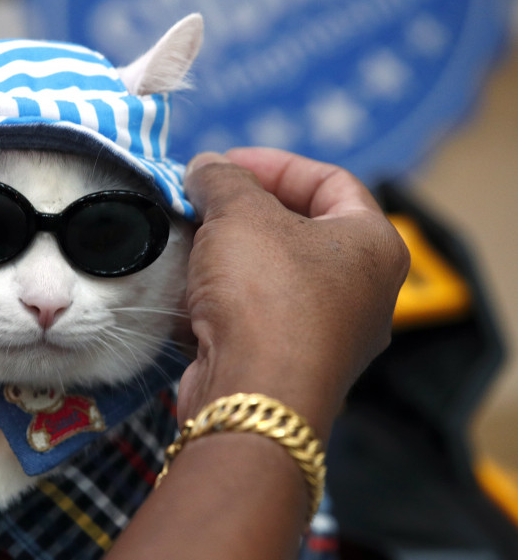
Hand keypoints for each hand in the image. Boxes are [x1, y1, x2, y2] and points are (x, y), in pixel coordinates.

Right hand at [177, 148, 409, 437]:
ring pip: (274, 275)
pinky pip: (258, 314)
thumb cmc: (263, 292)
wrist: (252, 396)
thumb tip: (206, 167)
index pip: (331, 181)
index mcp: (374, 245)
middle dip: (243, 211)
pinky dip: (225, 297)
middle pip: (300, 229)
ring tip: (186, 240)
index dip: (274, 163)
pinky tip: (187, 288)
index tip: (223, 164)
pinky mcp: (289, 366)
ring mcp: (328, 335)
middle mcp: (362, 293)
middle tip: (200, 200)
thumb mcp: (240, 214)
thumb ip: (224, 179)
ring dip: (228, 254)